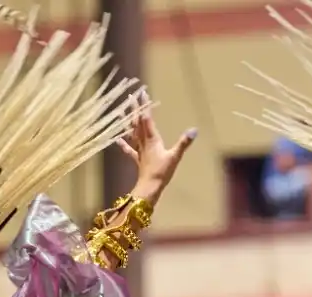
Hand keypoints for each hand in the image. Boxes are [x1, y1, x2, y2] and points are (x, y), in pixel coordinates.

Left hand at [118, 88, 196, 205]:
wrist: (149, 188)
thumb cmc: (162, 173)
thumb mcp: (175, 157)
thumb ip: (183, 143)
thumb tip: (194, 130)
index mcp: (152, 139)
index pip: (147, 118)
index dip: (145, 105)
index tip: (142, 93)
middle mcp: (143, 142)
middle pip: (137, 122)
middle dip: (134, 108)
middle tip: (130, 95)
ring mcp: (139, 151)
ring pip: (132, 132)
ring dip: (127, 121)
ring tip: (121, 111)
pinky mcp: (138, 159)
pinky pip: (129, 149)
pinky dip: (123, 143)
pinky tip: (117, 139)